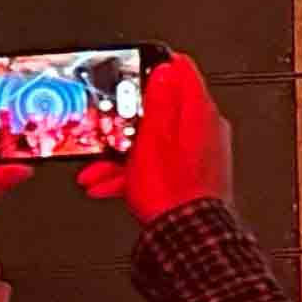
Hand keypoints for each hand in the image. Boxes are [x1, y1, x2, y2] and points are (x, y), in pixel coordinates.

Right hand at [79, 56, 228, 226]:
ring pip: (155, 140)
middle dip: (127, 122)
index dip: (156, 65)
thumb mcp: (154, 140)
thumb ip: (160, 102)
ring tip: (97, 169)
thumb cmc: (173, 191)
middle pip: (162, 110)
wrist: (186, 235)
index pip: (183, 72)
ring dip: (122, 153)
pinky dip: (133, 170)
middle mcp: (205, 129)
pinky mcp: (190, 172)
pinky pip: (159, 162)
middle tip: (105, 130)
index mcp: (199, 114)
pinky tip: (108, 184)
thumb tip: (166, 69)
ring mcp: (199, 151)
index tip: (135, 67)